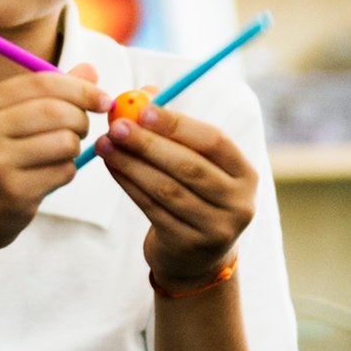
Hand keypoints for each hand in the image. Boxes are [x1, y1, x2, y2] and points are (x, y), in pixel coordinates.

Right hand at [0, 65, 107, 273]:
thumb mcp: (4, 121)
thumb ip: (47, 95)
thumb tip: (91, 70)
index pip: (42, 82)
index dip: (80, 88)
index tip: (103, 99)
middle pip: (57, 111)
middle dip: (81, 118)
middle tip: (82, 129)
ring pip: (65, 142)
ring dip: (74, 148)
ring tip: (62, 153)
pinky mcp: (13, 192)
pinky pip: (63, 172)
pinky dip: (66, 171)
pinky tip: (49, 176)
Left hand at [96, 96, 257, 282]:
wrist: (196, 258)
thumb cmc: (194, 195)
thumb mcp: (195, 163)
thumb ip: (174, 129)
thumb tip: (143, 92)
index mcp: (245, 174)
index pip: (215, 142)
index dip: (179, 124)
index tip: (144, 109)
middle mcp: (238, 203)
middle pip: (190, 167)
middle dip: (148, 143)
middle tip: (116, 126)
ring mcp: (216, 228)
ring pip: (167, 189)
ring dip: (131, 163)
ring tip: (105, 144)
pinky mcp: (188, 245)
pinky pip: (152, 208)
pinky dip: (128, 184)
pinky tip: (112, 166)